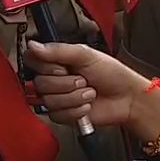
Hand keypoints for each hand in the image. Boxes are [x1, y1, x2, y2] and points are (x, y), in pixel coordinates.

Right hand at [25, 41, 155, 130]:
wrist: (127, 98)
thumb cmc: (112, 73)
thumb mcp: (85, 55)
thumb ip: (57, 50)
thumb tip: (32, 45)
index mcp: (56, 60)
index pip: (31, 60)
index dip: (45, 66)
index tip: (62, 66)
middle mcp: (54, 78)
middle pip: (40, 83)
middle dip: (66, 83)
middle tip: (82, 79)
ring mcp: (58, 97)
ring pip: (49, 100)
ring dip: (74, 97)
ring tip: (88, 92)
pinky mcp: (64, 115)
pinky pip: (57, 115)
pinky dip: (76, 110)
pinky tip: (86, 105)